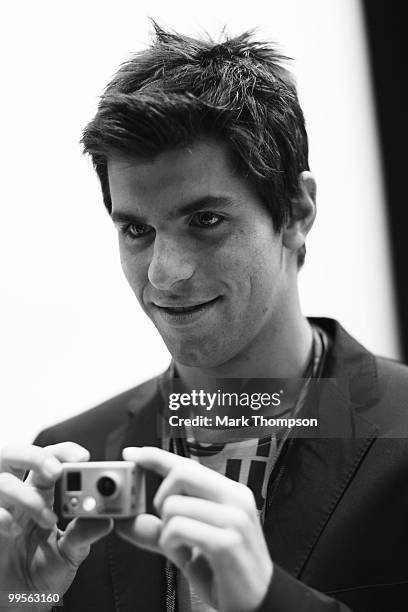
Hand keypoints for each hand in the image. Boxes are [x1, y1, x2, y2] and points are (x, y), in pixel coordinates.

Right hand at [0, 443, 112, 605]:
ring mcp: (0, 510)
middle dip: (36, 456)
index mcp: (40, 492)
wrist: (23, 605)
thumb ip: (85, 533)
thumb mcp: (71, 552)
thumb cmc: (44, 573)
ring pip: (0, 480)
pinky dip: (1, 516)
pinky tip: (14, 531)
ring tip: (47, 519)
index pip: (48, 457)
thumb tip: (106, 519)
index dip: (63, 451)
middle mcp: (17, 495)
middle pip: (15, 455)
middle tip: (57, 471)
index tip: (82, 458)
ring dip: (25, 496)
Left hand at [115, 446, 272, 611]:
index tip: (132, 454)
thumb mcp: (189, 545)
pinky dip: (170, 543)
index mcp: (230, 492)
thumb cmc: (227, 571)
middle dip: (162, 498)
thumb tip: (128, 521)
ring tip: (183, 548)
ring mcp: (234, 519)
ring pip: (174, 506)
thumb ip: (160, 530)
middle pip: (180, 474)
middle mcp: (235, 498)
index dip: (156, 456)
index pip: (188, 464)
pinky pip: (178, 529)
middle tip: (168, 522)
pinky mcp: (227, 542)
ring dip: (166, 532)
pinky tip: (185, 555)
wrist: (258, 603)